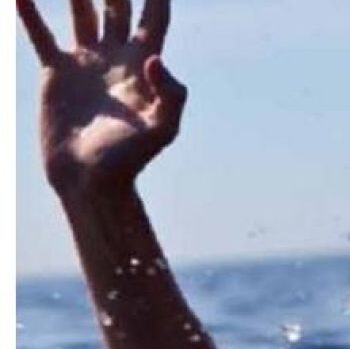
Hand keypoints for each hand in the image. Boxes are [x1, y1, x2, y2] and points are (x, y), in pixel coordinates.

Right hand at [18, 0, 186, 192]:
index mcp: (145, 65)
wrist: (89, 180)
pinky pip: (41, 34)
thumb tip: (155, 57)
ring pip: (80, 10)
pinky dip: (29, 12)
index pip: (154, 15)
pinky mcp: (56, 73)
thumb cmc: (129, 160)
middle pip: (117, 3)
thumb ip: (170, 95)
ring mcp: (86, 62)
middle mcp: (116, 56)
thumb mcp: (162, 130)